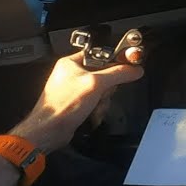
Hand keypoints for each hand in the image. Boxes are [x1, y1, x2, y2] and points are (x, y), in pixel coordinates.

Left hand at [10, 52, 144, 152]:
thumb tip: (135, 69)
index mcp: (72, 62)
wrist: (49, 131)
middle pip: (105, 74)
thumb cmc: (63, 105)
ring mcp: (75, 89)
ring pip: (103, 90)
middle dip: (107, 88)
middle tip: (101, 93)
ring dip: (103, 101)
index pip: (102, 55)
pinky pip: (97, 101)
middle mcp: (73, 74)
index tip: (128, 66)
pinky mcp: (78, 103)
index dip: (115, 61)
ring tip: (94, 106)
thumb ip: (118, 74)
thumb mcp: (96, 84)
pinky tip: (91, 113)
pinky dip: (98, 108)